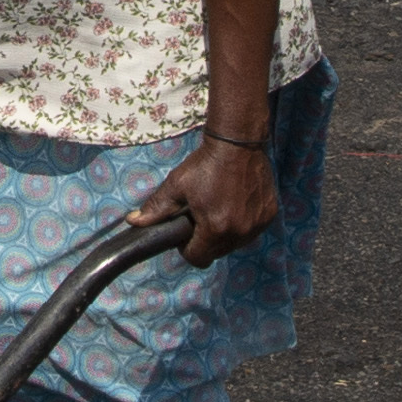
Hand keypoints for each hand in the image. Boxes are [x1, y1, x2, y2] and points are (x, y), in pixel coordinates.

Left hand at [138, 128, 281, 263]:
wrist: (237, 143)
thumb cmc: (205, 164)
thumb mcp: (176, 185)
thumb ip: (156, 209)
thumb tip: (133, 222)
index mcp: (215, 228)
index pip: (198, 259)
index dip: (187, 248)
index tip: (187, 231)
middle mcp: (239, 232)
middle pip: (216, 253)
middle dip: (205, 241)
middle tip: (201, 217)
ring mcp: (257, 224)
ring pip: (235, 244)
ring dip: (225, 234)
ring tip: (218, 209)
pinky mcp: (269, 215)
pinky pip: (251, 231)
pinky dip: (242, 224)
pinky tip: (235, 204)